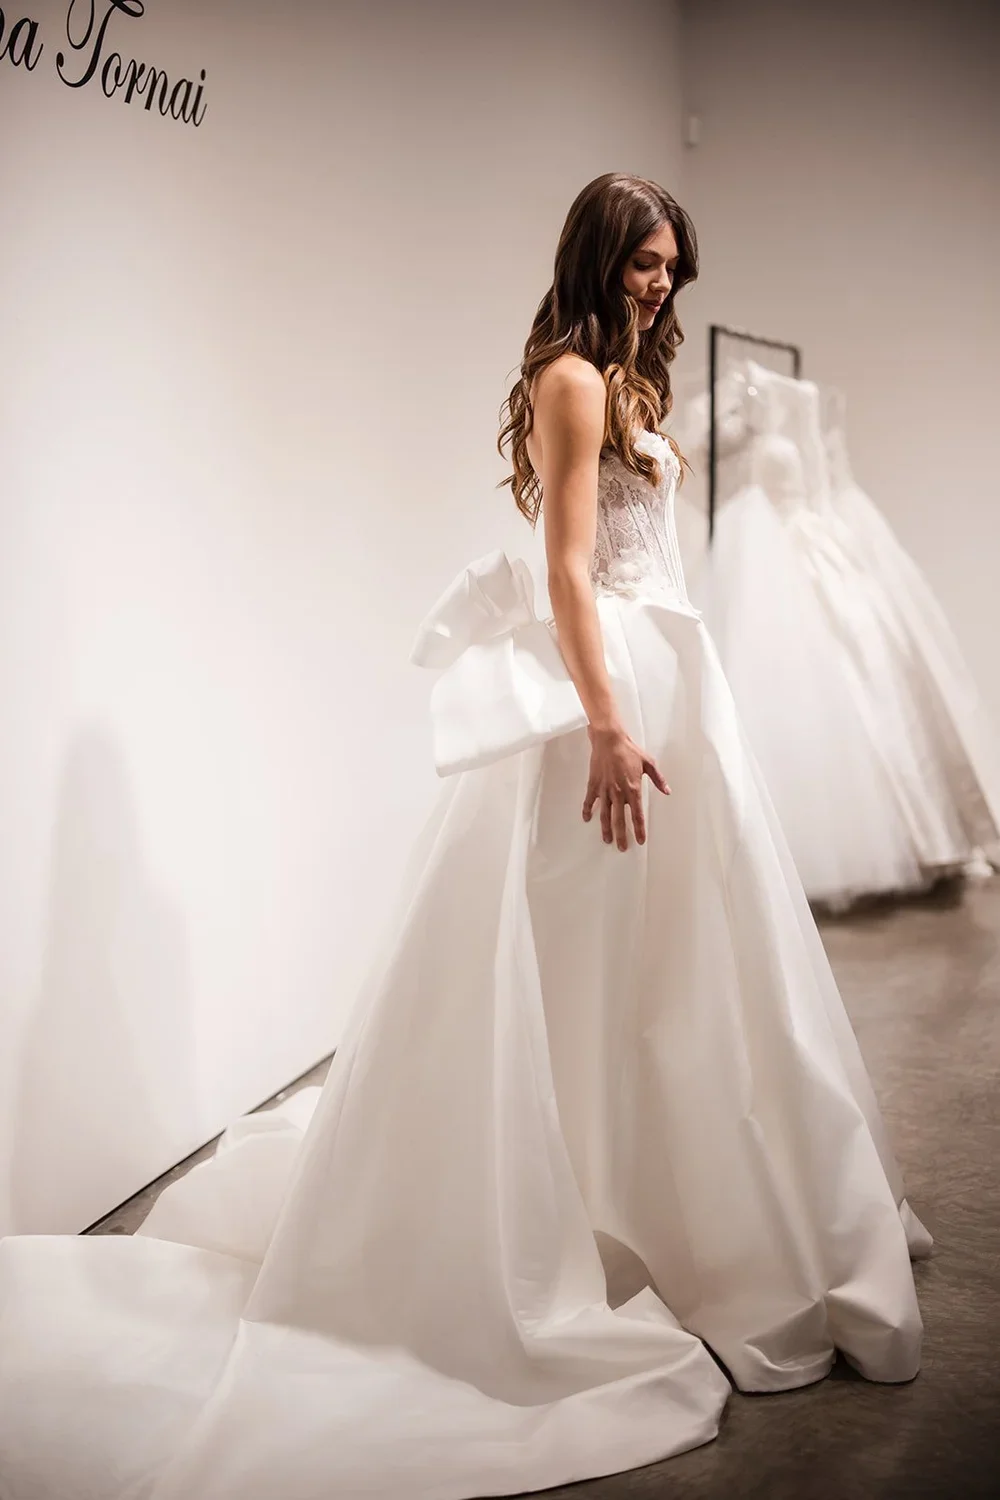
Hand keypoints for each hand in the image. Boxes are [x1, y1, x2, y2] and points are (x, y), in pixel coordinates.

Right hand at [582, 727, 669, 850]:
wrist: (609, 739)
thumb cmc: (629, 750)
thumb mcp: (649, 763)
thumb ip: (658, 779)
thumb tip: (667, 791)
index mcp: (633, 789)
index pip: (637, 815)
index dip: (639, 829)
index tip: (640, 840)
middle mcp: (618, 793)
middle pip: (620, 820)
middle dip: (622, 835)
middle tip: (622, 848)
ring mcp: (605, 790)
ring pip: (605, 814)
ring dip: (606, 828)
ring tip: (607, 840)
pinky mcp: (594, 784)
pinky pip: (590, 801)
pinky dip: (587, 810)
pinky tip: (587, 819)